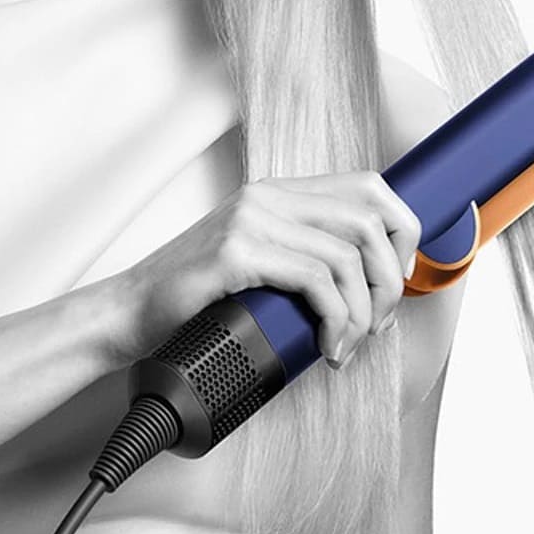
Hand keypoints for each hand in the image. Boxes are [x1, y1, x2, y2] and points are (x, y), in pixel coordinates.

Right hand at [112, 172, 421, 368]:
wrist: (130, 313)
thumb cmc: (195, 298)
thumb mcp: (258, 263)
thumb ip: (302, 254)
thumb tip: (372, 282)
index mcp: (276, 193)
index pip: (369, 187)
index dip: (402, 231)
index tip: (397, 282)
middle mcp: (266, 196)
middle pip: (370, 218)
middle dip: (390, 282)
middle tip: (375, 325)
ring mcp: (250, 220)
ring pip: (348, 255)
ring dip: (363, 312)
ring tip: (346, 344)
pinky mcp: (236, 252)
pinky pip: (316, 281)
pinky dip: (335, 321)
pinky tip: (326, 347)